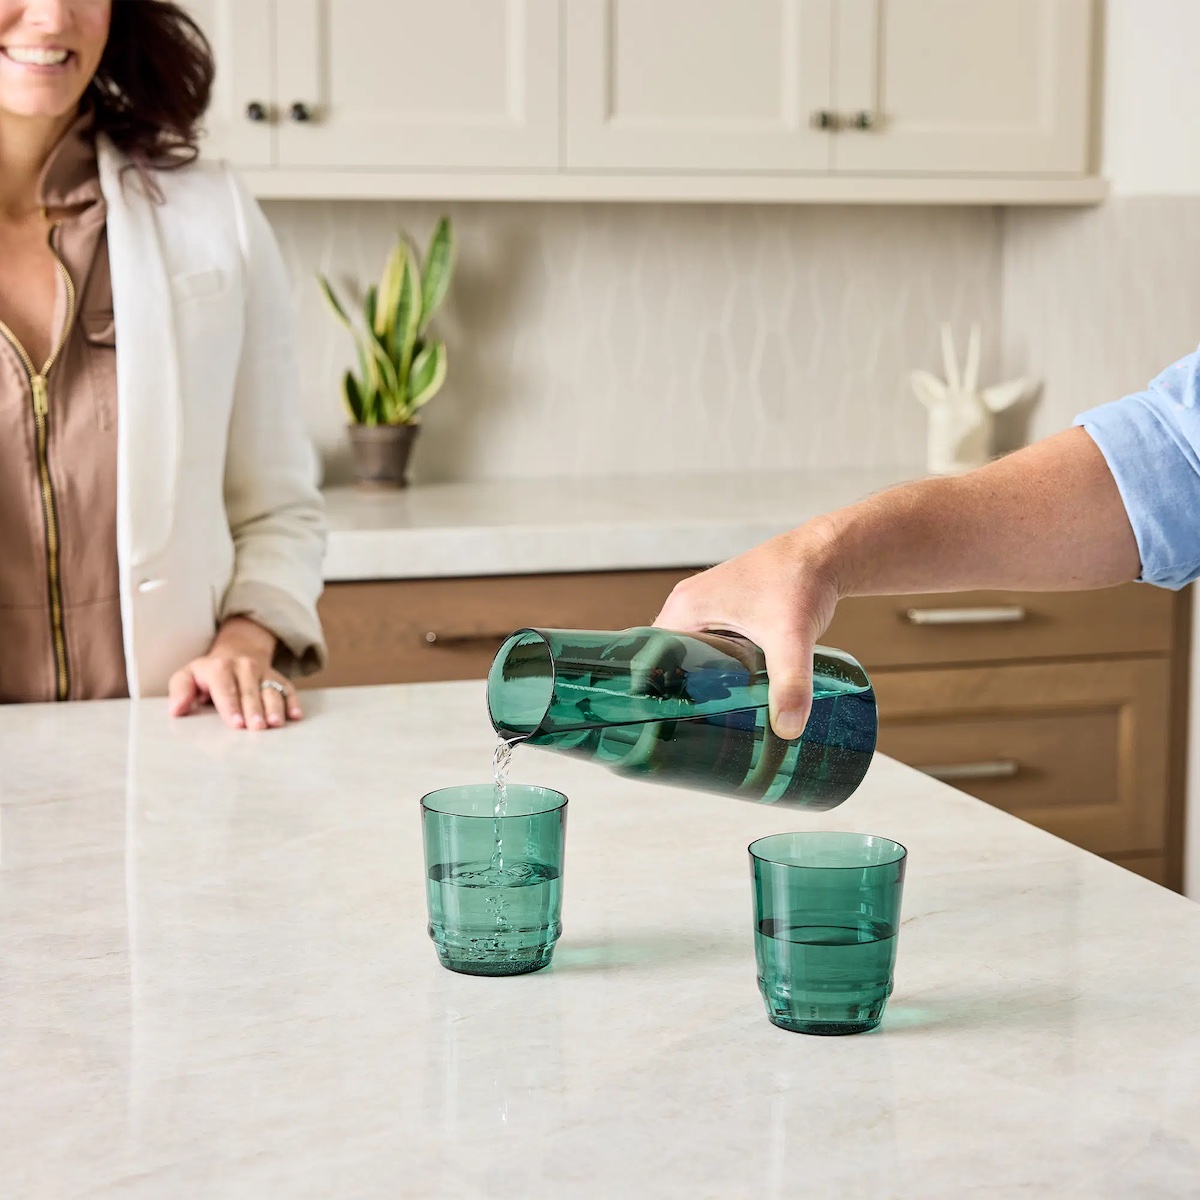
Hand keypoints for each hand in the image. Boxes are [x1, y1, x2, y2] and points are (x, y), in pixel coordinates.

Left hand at [168, 616, 302, 730]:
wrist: (237, 652)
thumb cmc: (208, 675)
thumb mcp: (187, 676)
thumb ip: (180, 690)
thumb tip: (176, 710)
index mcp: (219, 667)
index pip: (225, 687)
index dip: (230, 705)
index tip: (235, 723)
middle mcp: (244, 666)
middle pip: (250, 691)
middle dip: (254, 710)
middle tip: (257, 728)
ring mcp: (264, 672)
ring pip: (271, 690)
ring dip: (274, 707)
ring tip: (275, 723)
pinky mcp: (278, 678)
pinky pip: (288, 689)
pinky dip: (293, 701)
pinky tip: (295, 715)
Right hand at [653, 520, 840, 740]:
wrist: (826, 553)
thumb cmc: (800, 580)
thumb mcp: (791, 636)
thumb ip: (789, 683)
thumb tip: (788, 729)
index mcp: (686, 607)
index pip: (651, 657)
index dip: (657, 691)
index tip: (668, 723)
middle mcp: (689, 605)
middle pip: (669, 659)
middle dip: (680, 693)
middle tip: (691, 729)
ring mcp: (708, 607)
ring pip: (692, 655)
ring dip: (701, 681)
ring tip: (709, 719)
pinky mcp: (728, 612)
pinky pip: (711, 647)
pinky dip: (719, 669)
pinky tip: (733, 694)